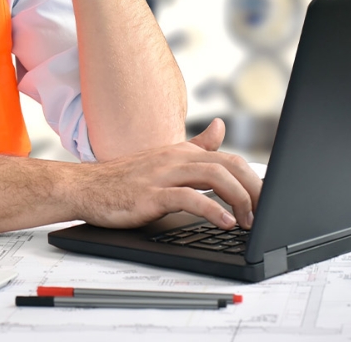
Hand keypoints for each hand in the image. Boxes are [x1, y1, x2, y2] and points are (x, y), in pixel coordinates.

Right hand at [71, 119, 261, 230]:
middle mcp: (176, 159)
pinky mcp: (151, 194)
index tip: (265, 200)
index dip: (253, 179)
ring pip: (214, 177)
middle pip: (228, 165)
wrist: (85, 186)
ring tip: (249, 221)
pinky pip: (188, 198)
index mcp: (182, 152)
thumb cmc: (125, 178)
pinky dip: (211, 210)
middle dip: (253, 188)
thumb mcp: (165, 158)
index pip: (229, 158)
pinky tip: (224, 223)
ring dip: (238, 199)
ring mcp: (163, 175)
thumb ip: (196, 146)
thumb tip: (221, 126)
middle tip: (266, 213)